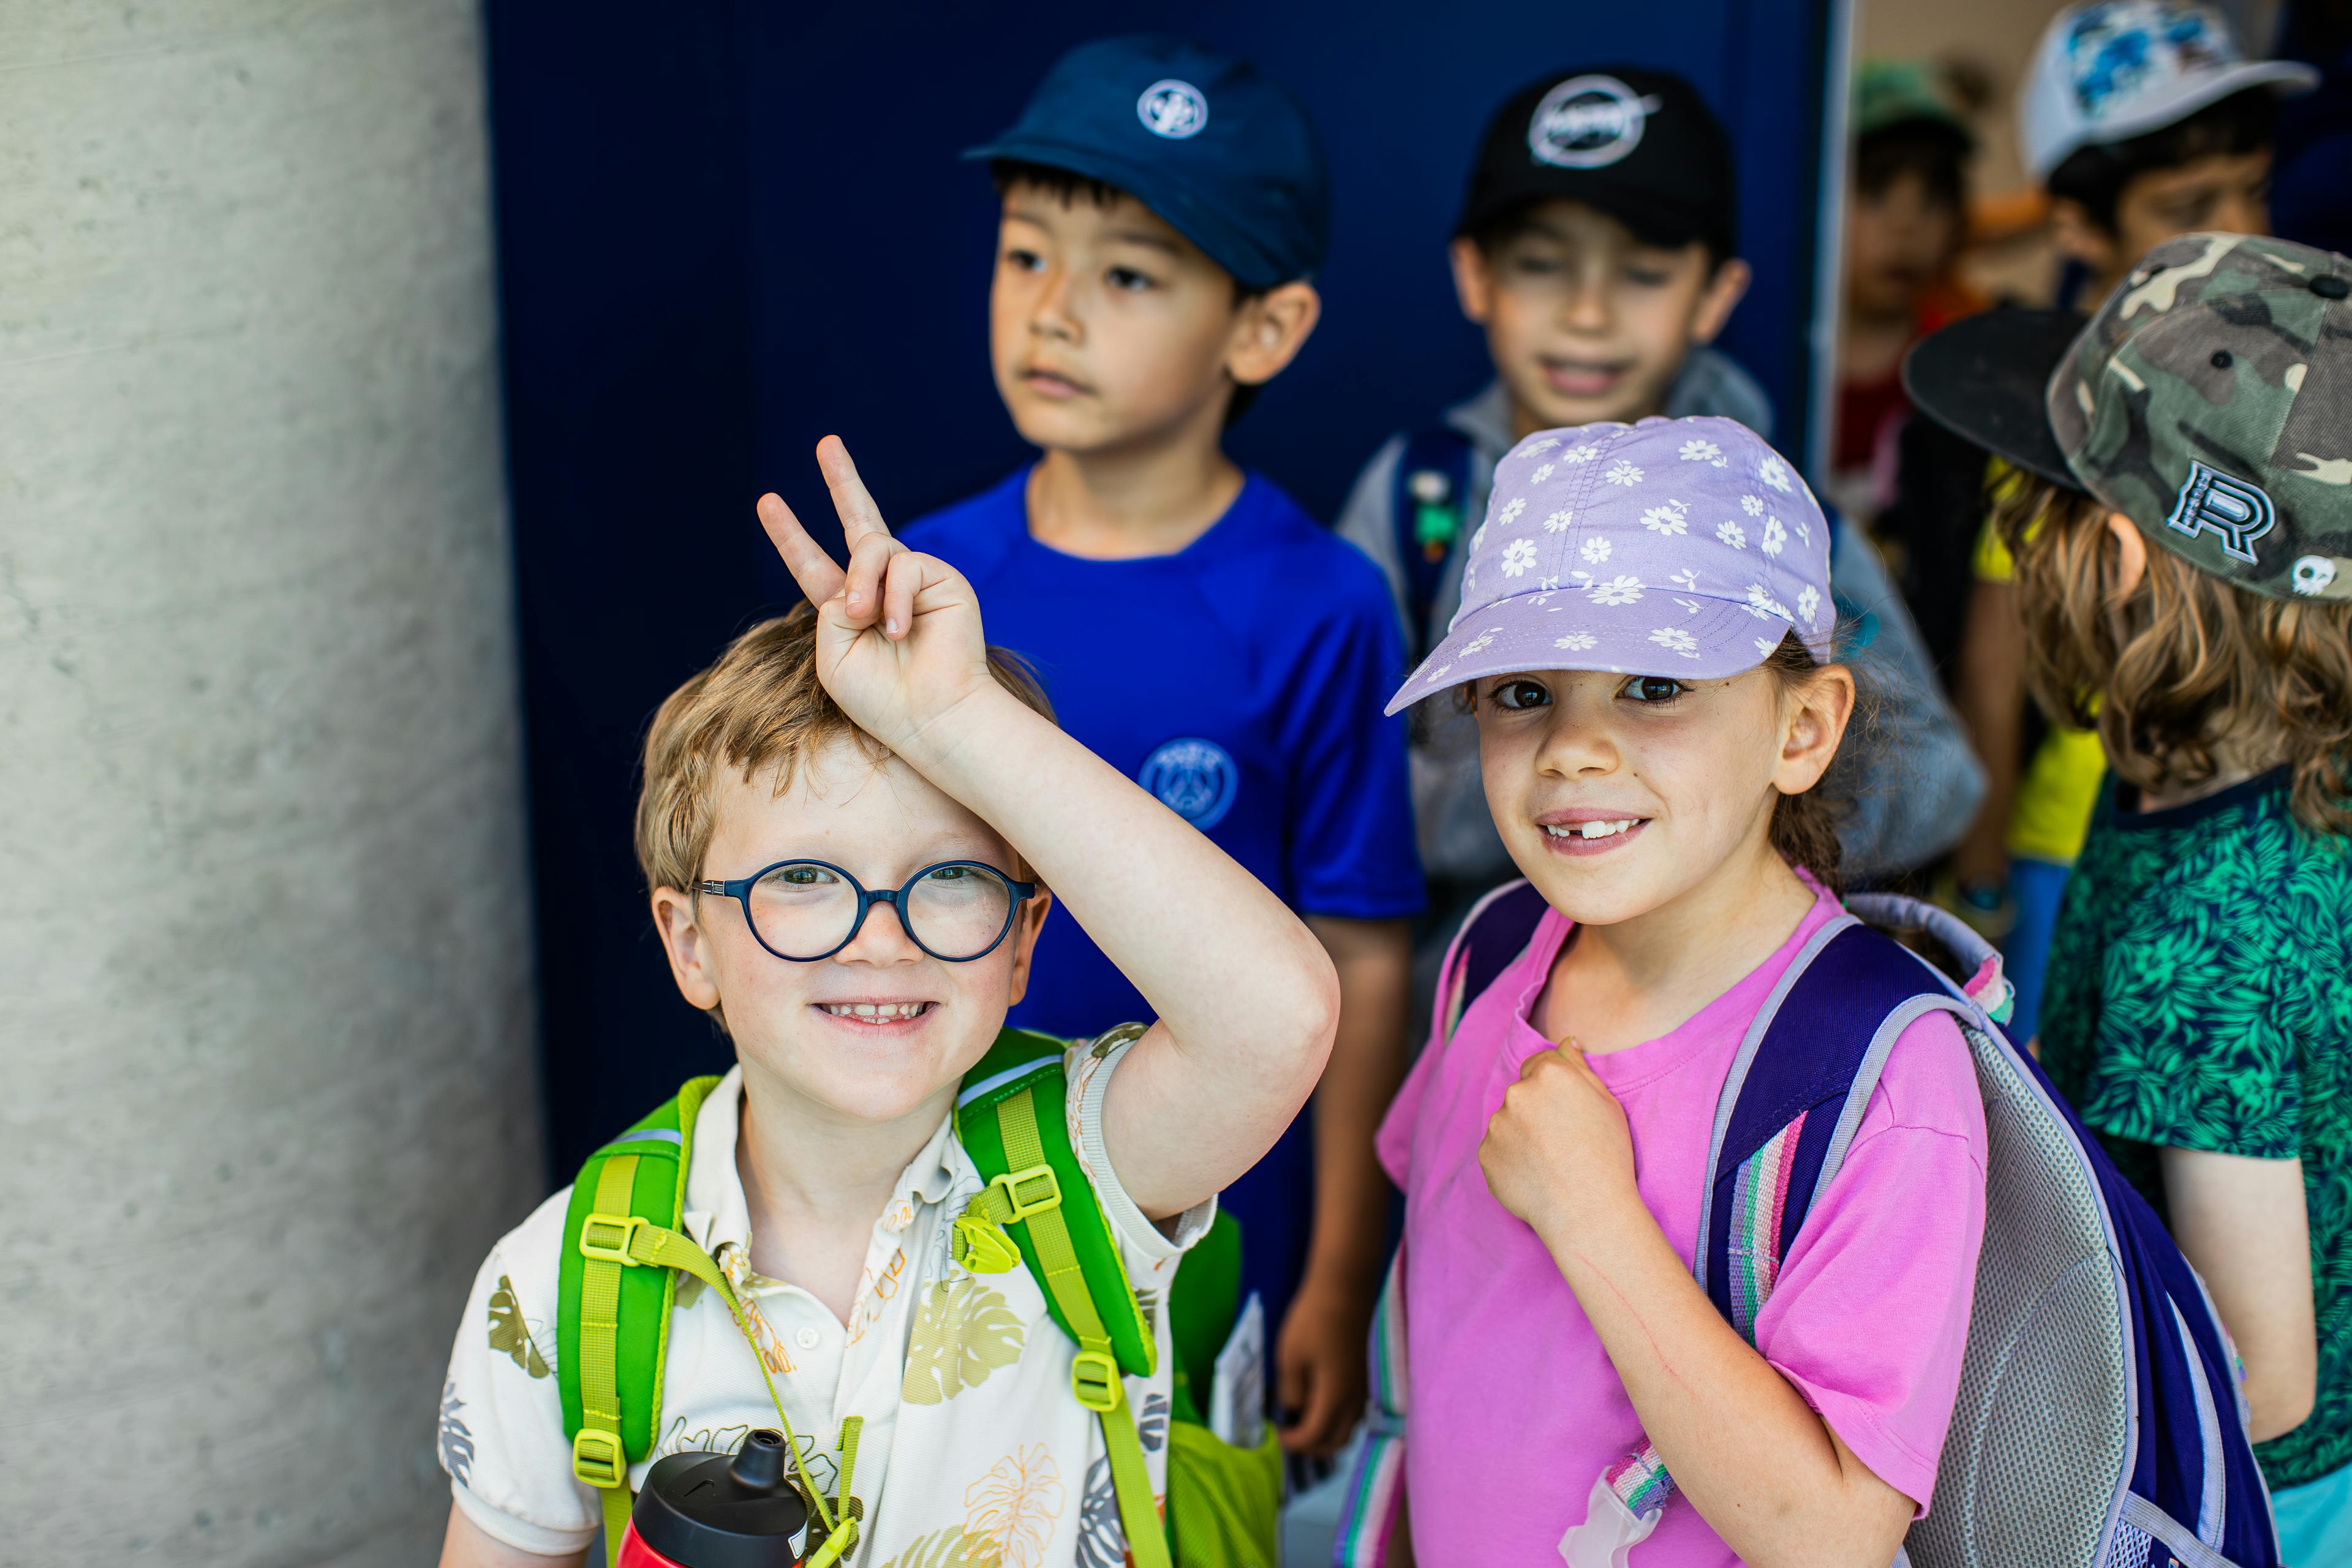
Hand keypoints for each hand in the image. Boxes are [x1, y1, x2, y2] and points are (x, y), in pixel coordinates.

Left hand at [755, 437, 995, 757]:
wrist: (931, 715)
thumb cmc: (882, 698)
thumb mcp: (833, 652)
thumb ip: (831, 604)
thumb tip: (861, 575)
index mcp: (848, 610)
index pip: (814, 565)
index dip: (791, 535)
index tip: (767, 503)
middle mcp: (881, 588)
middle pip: (860, 522)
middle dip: (842, 480)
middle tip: (827, 443)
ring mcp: (912, 580)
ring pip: (872, 544)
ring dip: (861, 582)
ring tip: (867, 621)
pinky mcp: (942, 578)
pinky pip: (904, 563)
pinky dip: (892, 597)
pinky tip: (899, 630)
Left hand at [1274, 1275, 1370, 1456]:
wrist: (1343, 1288)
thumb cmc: (1312, 1321)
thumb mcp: (1290, 1357)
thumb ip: (1291, 1391)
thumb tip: (1294, 1410)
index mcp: (1334, 1398)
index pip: (1314, 1437)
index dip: (1293, 1442)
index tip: (1276, 1432)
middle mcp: (1354, 1399)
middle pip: (1337, 1442)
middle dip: (1312, 1446)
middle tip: (1290, 1433)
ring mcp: (1362, 1387)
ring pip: (1349, 1428)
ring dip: (1326, 1434)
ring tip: (1302, 1419)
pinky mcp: (1363, 1375)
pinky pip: (1353, 1412)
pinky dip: (1336, 1418)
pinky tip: (1318, 1401)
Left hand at [1478, 1043, 1639, 1244]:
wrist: (1587, 1209)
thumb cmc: (1607, 1155)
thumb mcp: (1607, 1103)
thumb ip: (1579, 1067)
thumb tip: (1565, 1042)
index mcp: (1549, 1073)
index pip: (1540, 1064)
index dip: (1554, 1087)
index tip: (1565, 1111)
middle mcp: (1517, 1093)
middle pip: (1522, 1093)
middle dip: (1536, 1109)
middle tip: (1563, 1140)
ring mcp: (1497, 1124)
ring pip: (1508, 1122)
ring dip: (1522, 1134)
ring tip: (1550, 1162)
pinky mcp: (1485, 1154)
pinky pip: (1497, 1150)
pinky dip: (1511, 1159)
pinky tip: (1535, 1175)